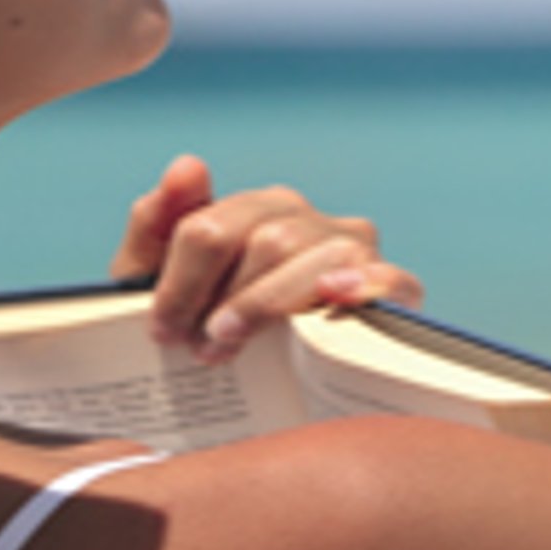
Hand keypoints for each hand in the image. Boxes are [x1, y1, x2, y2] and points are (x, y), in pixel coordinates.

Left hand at [114, 154, 423, 362]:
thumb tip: (188, 165)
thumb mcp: (161, 280)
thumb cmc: (208, 324)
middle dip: (225, 297)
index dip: (180, 285)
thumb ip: (157, 224)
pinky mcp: (393, 287)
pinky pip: (391, 279)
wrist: (269, 384)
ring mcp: (354, 250)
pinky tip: (334, 297)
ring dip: (268, 304)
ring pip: (315, 258)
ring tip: (234, 343)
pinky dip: (365, 286)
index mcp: (256, 209)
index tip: (164, 331)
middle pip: (266, 241)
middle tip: (202, 346)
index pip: (211, 229)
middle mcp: (308, 219)